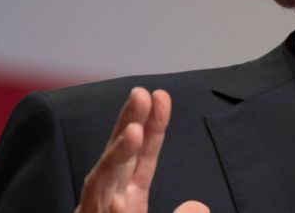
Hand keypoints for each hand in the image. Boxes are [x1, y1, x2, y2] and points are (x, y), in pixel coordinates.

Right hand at [73, 87, 208, 212]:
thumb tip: (198, 206)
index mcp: (130, 196)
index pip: (144, 154)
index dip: (154, 125)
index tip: (161, 96)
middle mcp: (110, 198)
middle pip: (120, 155)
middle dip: (129, 122)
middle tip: (141, 93)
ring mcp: (96, 212)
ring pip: (102, 181)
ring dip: (117, 155)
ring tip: (133, 132)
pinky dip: (107, 208)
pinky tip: (118, 202)